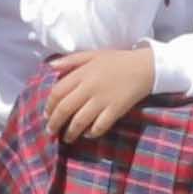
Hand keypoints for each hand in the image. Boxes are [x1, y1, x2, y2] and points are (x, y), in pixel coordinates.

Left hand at [41, 42, 158, 143]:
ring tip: (66, 138)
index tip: (47, 114)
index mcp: (82, 74)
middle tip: (51, 131)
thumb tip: (50, 67)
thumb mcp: (92, 55)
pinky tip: (88, 135)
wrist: (146, 67)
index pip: (57, 92)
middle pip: (65, 109)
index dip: (49, 106)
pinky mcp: (116, 110)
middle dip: (55, 123)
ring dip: (71, 132)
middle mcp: (89, 88)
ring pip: (80, 121)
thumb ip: (71, 60)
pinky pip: (100, 126)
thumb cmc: (117, 60)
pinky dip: (92, 133)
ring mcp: (103, 100)